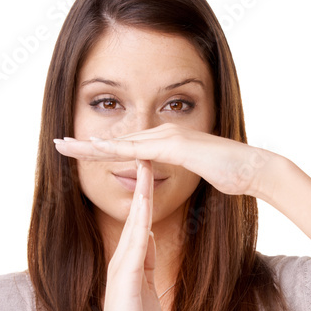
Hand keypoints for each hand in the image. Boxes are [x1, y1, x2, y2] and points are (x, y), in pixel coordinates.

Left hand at [52, 124, 276, 199]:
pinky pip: (140, 149)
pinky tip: (97, 150)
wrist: (254, 168)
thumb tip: (170, 176)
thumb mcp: (198, 174)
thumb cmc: (232, 174)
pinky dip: (116, 150)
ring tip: (65, 146)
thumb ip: (179, 171)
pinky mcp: (176, 146)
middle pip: (116, 140)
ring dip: (92, 145)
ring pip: (122, 142)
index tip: (75, 151)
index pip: (125, 146)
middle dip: (85, 143)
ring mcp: (169, 137)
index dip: (99, 148)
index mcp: (166, 143)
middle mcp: (163, 135)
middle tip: (56, 144)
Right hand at [94, 160, 163, 310]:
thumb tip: (152, 254)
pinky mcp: (125, 279)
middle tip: (144, 154)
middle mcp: (123, 259)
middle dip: (140, 186)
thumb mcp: (147, 291)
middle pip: (135, 215)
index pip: (141, 222)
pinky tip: (144, 211)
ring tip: (143, 169)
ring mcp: (122, 267)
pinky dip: (139, 227)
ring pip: (134, 225)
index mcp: (131, 261)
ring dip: (140, 198)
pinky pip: (135, 247)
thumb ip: (148, 270)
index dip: (146, 196)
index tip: (152, 173)